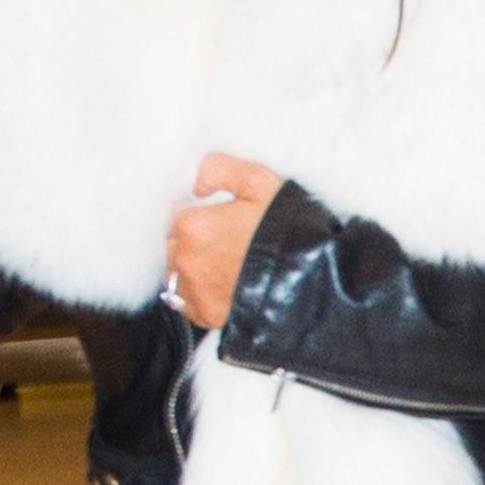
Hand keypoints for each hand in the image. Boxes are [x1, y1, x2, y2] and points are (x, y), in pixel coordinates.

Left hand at [163, 153, 283, 329]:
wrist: (311, 280)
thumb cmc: (288, 230)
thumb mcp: (260, 182)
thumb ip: (220, 169)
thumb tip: (197, 181)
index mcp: (192, 226)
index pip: (176, 213)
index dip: (199, 211)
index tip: (219, 214)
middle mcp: (185, 261)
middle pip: (173, 243)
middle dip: (193, 239)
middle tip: (226, 238)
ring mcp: (194, 292)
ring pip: (177, 273)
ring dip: (192, 266)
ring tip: (226, 262)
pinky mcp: (206, 316)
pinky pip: (188, 301)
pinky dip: (199, 293)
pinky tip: (223, 283)